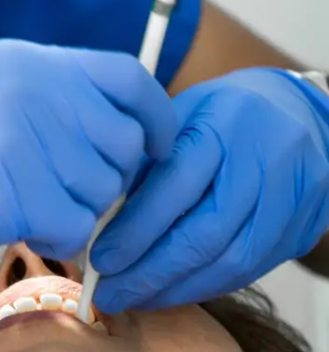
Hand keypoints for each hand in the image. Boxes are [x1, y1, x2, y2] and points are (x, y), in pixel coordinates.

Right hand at [0, 39, 178, 293]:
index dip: (154, 118)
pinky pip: (71, 228)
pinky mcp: (5, 194)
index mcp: (23, 61)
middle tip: (61, 194)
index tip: (151, 150)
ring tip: (17, 206)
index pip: (129, 79)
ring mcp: (20, 140)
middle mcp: (32, 92)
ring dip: (74, 211)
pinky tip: (7, 226)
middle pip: (124, 145)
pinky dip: (51, 238)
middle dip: (107, 179)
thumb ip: (35, 94)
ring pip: (101, 193)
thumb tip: (99, 127)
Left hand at [91, 68, 328, 311]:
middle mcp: (266, 157)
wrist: (292, 110)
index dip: (136, 229)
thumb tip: (100, 223)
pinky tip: (173, 290)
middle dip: (152, 271)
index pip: (176, 185)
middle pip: (207, 232)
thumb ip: (143, 164)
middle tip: (111, 292)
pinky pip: (255, 268)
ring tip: (136, 298)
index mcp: (223, 123)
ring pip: (235, 260)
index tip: (100, 259)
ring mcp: (294, 194)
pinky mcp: (306, 224)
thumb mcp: (174, 119)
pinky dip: (208, 285)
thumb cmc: (216, 115)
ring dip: (178, 288)